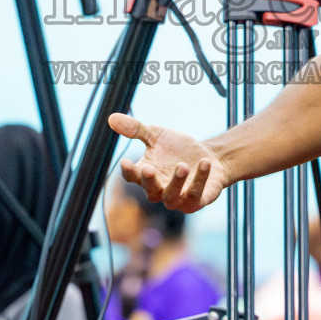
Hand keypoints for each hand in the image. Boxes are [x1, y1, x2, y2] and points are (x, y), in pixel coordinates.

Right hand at [109, 113, 229, 212]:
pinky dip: (200, 179)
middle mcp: (160, 189)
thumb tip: (111, 118)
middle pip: (150, 191)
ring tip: (183, 165)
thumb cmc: (178, 149)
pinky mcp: (197, 201)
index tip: (125, 162)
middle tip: (149, 169)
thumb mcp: (157, 135)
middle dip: (149, 181)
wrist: (209, 157)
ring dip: (176, 182)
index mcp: (146, 174)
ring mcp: (178, 198)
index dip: (128, 171)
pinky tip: (205, 162)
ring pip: (172, 197)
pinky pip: (196, 195)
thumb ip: (136, 129)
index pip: (132, 176)